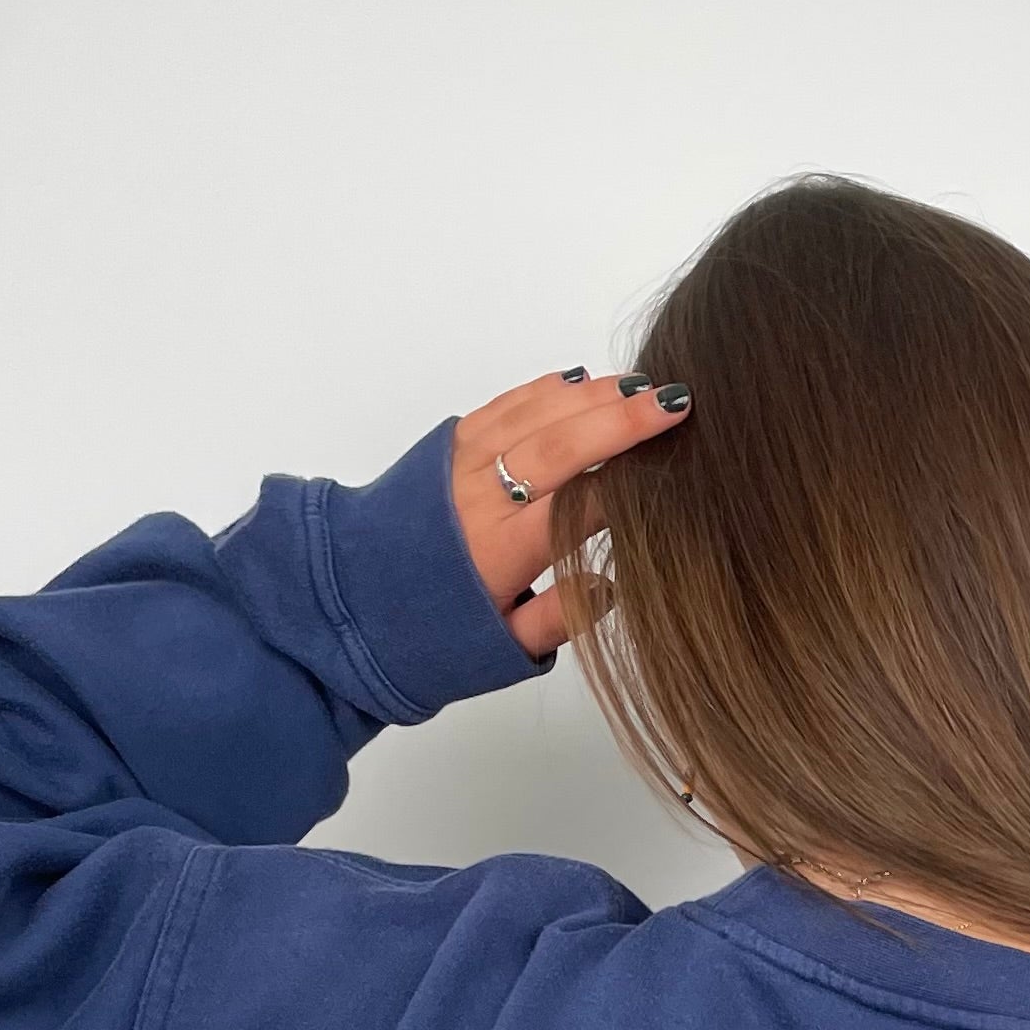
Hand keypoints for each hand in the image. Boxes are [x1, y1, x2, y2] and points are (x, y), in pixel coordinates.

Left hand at [448, 367, 691, 660]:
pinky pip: (505, 404)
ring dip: (592, 395)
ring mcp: (462, 463)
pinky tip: (583, 382)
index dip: (629, 481)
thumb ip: (560, 618)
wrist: (353, 603)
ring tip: (642, 386)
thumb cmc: (438, 630)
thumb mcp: (504, 648)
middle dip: (622, 419)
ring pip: (534, 412)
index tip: (673, 464)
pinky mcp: (449, 445)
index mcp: (503, 552)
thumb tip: (613, 584)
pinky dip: (546, 389)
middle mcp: (482, 498)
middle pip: (561, 444)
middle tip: (676, 402)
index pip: (580, 505)